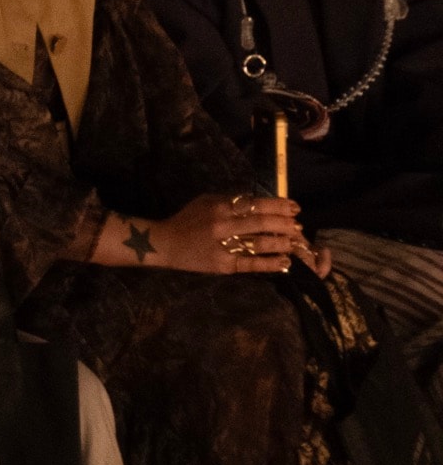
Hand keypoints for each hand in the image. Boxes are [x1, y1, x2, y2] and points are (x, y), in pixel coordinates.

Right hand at [144, 192, 303, 274]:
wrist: (165, 243)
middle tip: (299, 226)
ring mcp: (224, 246)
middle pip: (261, 223)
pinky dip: (270, 263)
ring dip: (281, 243)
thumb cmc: (187, 220)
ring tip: (295, 242)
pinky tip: (285, 262)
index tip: (294, 208)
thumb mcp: (206, 201)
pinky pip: (250, 263)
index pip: (256, 204)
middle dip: (284, 224)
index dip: (278, 206)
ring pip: (259, 243)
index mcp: (220, 206)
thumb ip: (230, 200)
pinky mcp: (223, 264)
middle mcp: (224, 224)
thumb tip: (257, 201)